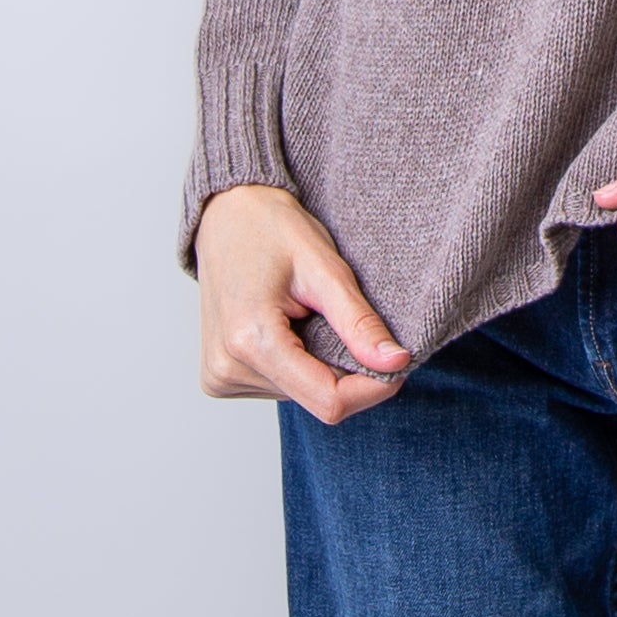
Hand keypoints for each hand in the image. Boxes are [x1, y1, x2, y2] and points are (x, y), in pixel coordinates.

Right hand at [194, 183, 411, 424]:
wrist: (227, 216)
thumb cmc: (273, 230)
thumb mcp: (325, 269)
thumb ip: (358, 322)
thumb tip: (395, 363)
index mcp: (250, 342)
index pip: (327, 400)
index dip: (372, 388)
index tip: (398, 362)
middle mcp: (227, 369)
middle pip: (315, 399)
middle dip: (348, 371)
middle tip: (352, 323)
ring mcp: (219, 376)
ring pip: (300, 394)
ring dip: (322, 365)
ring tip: (310, 315)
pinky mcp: (219, 377)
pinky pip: (281, 386)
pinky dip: (300, 363)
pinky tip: (292, 326)